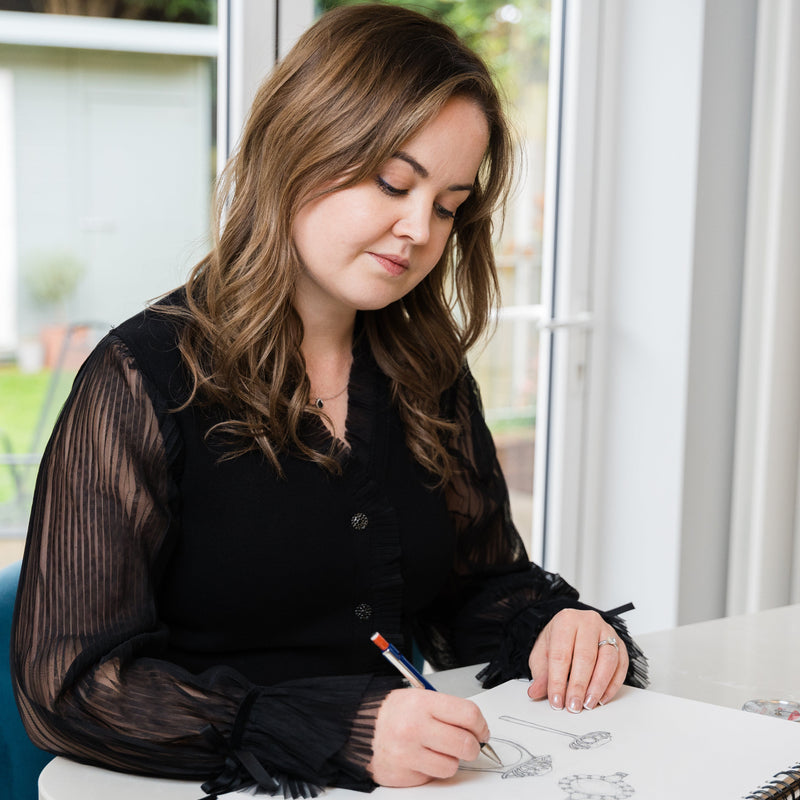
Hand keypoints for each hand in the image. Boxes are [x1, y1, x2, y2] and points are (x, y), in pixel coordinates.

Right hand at [369, 688, 489, 786]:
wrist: (357, 728)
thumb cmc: (393, 713)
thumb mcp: (419, 698)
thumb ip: (447, 711)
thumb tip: (477, 729)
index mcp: (422, 703)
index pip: (468, 714)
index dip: (481, 726)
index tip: (481, 731)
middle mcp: (415, 727)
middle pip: (465, 744)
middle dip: (473, 747)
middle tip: (468, 745)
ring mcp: (408, 753)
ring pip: (452, 766)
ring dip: (450, 761)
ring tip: (437, 750)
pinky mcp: (404, 775)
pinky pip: (433, 778)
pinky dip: (432, 770)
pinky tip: (421, 758)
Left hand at [527, 608, 627, 712]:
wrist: (571, 630)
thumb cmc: (557, 641)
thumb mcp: (541, 655)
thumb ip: (540, 675)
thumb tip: (535, 692)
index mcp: (565, 620)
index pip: (560, 654)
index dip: (558, 681)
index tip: (556, 701)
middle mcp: (588, 622)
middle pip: (585, 657)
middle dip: (579, 686)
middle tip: (573, 705)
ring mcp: (607, 631)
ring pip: (607, 661)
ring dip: (598, 686)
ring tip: (588, 703)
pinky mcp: (620, 644)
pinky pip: (621, 666)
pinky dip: (612, 685)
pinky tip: (601, 698)